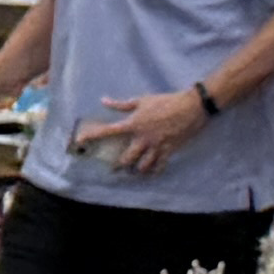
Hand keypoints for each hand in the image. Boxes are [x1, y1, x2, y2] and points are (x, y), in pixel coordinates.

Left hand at [74, 88, 212, 174]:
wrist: (192, 107)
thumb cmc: (166, 101)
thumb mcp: (142, 100)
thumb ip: (121, 104)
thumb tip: (104, 101)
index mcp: (133, 124)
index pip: (108, 131)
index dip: (92, 136)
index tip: (80, 141)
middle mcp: (143, 138)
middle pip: (126, 159)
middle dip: (118, 166)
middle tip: (114, 170)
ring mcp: (156, 146)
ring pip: (142, 167)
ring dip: (136, 170)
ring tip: (133, 172)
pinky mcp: (169, 151)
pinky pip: (159, 167)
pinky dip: (154, 172)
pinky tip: (151, 174)